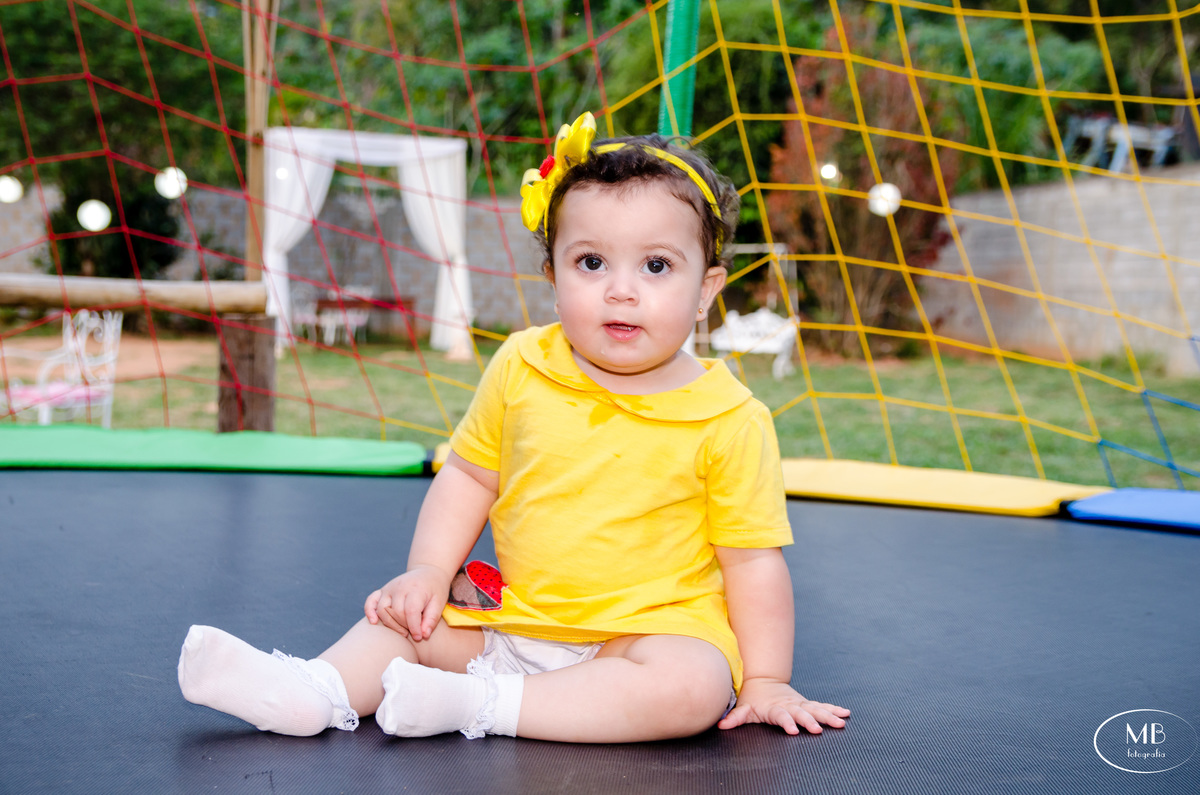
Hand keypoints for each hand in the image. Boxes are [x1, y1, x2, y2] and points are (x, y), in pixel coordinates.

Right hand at [364, 565, 450, 641]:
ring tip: (403, 631)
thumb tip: (423, 636)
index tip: (419, 637)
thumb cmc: (435, 590)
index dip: (414, 627)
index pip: (410, 611)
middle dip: (405, 626)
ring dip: (391, 624)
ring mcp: (389, 588)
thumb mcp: (439, 603)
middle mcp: (400, 587)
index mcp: (416, 589)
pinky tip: (373, 622)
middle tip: (414, 632)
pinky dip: (369, 611)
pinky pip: (371, 601)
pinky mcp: (383, 590)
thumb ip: (431, 619)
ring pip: (382, 610)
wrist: (428, 573)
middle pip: (396, 612)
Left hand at [717, 678, 848, 734]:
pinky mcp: (806, 704)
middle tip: (819, 729)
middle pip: (801, 713)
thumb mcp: (743, 708)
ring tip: (841, 722)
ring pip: (815, 709)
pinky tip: (846, 713)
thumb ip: (735, 717)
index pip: (781, 715)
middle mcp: (790, 705)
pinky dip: (833, 709)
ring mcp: (799, 703)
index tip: (793, 730)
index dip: (787, 722)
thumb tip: (721, 724)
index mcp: (775, 708)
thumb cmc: (752, 699)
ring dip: (828, 715)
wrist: (762, 681)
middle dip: (810, 721)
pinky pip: (821, 706)